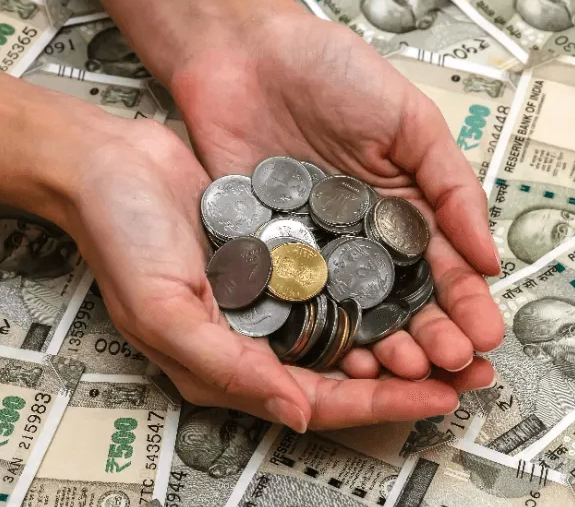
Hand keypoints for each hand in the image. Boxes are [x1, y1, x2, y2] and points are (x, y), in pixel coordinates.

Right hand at [65, 119, 493, 429]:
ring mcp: (269, 292)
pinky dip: (373, 285)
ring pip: (349, 324)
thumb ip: (229, 367)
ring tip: (452, 330)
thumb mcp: (163, 311)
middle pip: (346, 368)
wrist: (108, 163)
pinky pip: (336, 277)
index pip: (321, 398)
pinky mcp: (279, 252)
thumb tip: (298, 412)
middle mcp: (255, 333)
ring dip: (401, 330)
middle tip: (466, 369)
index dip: (384, 404)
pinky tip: (410, 282)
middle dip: (409, 372)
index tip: (438, 397)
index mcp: (227, 362)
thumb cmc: (120, 234)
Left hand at [165, 14, 503, 387]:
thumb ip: (451, 186)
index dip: (466, 304)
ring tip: (404, 370)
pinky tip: (340, 353)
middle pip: (403, 302)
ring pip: (354, 311)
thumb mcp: (410, 120)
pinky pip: (296, 300)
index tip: (484, 335)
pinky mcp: (270, 255)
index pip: (444, 268)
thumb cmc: (332, 73)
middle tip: (452, 365)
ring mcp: (317, 251)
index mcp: (405, 209)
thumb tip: (490, 256)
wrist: (246, 54)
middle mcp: (363, 240)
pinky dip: (317, 327)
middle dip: (432, 336)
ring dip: (382, 345)